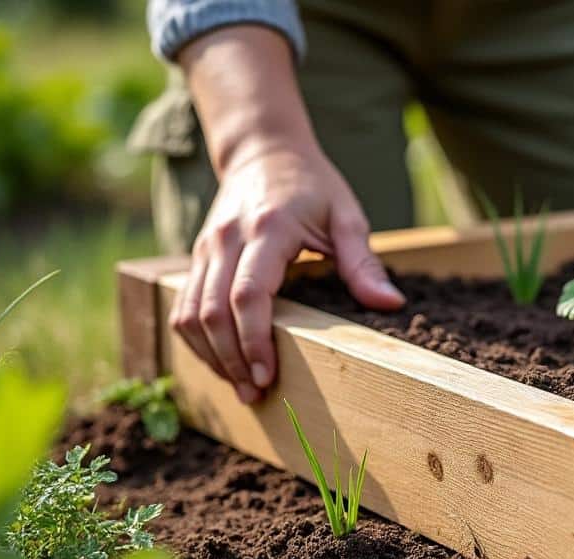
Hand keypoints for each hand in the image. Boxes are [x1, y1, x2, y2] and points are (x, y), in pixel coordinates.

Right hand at [170, 143, 405, 403]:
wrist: (264, 151)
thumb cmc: (312, 185)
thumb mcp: (347, 215)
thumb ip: (362, 263)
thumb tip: (390, 304)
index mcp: (267, 229)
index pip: (247, 293)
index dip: (253, 339)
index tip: (267, 374)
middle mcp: (227, 239)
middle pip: (212, 310)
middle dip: (231, 359)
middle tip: (255, 393)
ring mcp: (205, 248)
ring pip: (190, 312)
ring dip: (211, 356)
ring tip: (240, 387)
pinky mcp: (196, 258)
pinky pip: (183, 306)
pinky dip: (197, 340)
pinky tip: (222, 363)